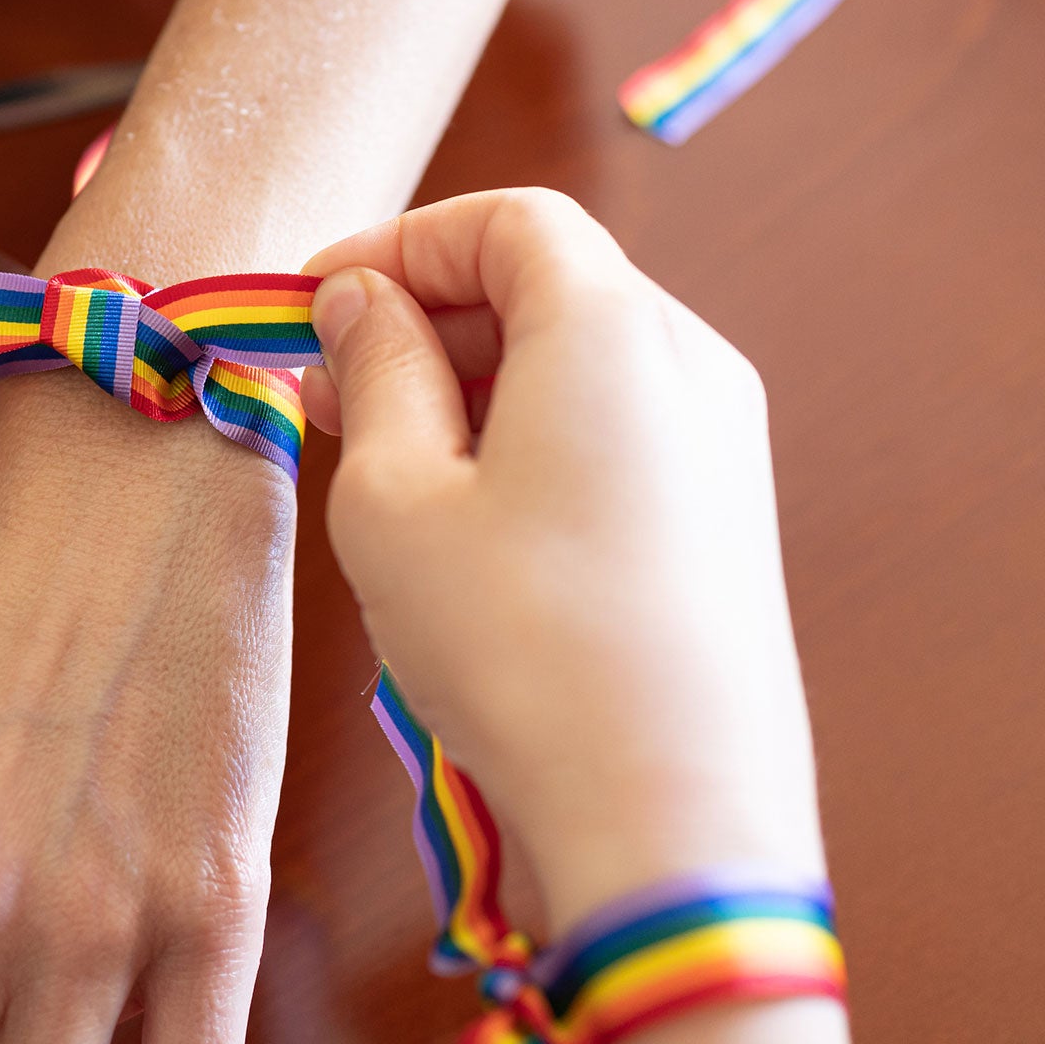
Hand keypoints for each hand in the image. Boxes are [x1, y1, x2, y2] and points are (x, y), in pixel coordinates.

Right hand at [303, 188, 827, 931]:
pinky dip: (530, 442)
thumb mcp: (398, 500)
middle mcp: (693, 365)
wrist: (670, 823)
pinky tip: (462, 522)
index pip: (508, 219)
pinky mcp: (730, 524)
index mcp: (616, 329)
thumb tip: (363, 305)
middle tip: (324, 389)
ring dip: (472, 386)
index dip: (399, 243)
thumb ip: (377, 373)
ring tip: (378, 463)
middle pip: (550, 284)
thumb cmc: (521, 652)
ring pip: (581, 364)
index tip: (314, 303)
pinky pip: (617, 435)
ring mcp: (726, 447)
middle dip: (427, 319)